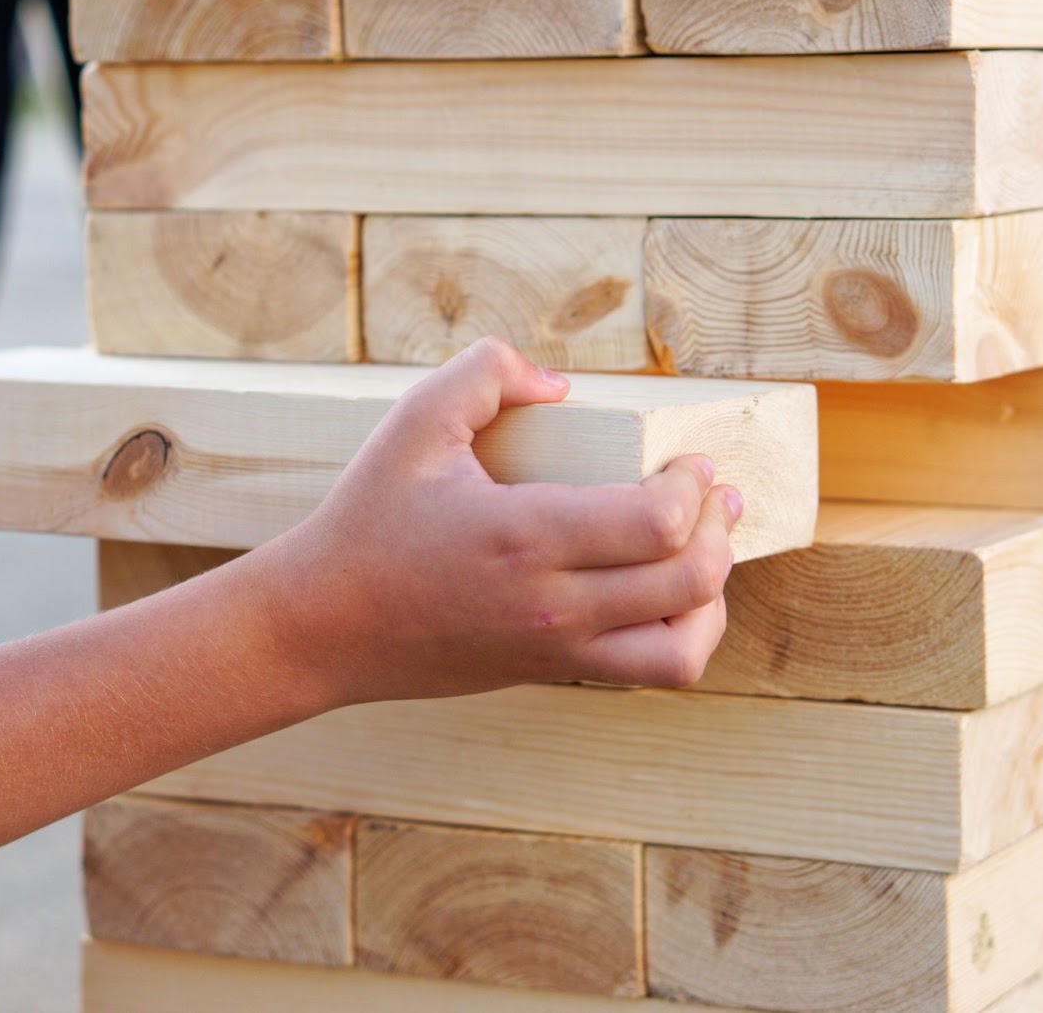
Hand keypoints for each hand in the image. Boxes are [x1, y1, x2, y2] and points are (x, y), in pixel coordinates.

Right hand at [251, 337, 741, 706]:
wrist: (324, 626)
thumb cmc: (368, 520)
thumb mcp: (414, 422)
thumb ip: (487, 372)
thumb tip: (562, 384)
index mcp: (525, 536)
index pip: (656, 523)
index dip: (694, 486)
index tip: (691, 460)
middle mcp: (552, 603)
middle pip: (687, 578)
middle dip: (719, 528)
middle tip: (715, 494)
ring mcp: (558, 648)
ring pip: (685, 643)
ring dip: (714, 593)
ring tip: (705, 550)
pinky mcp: (553, 671)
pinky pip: (655, 671)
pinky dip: (687, 637)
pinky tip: (672, 597)